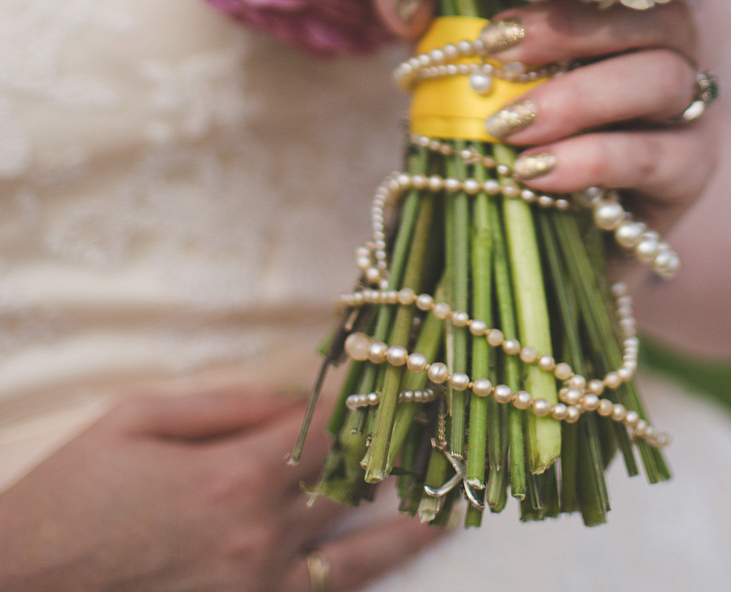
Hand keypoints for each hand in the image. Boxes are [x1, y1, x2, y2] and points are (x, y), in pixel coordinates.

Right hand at [0, 385, 440, 591]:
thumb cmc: (67, 500)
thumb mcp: (135, 420)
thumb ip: (223, 403)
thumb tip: (290, 394)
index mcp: (232, 477)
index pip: (328, 424)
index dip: (372, 391)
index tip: (410, 363)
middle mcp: (258, 540)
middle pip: (355, 487)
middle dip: (404, 447)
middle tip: (456, 418)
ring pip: (359, 558)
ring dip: (413, 527)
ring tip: (460, 504)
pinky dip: (361, 581)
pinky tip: (392, 564)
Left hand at [376, 0, 717, 237]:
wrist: (546, 234)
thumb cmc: (518, 137)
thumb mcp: (470, 76)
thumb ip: (436, 25)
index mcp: (624, 10)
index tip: (491, 27)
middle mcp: (670, 50)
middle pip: (655, 16)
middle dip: (574, 32)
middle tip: (500, 62)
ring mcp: (689, 111)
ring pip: (665, 80)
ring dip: (583, 98)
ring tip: (511, 128)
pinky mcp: (690, 173)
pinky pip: (663, 156)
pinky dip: (600, 159)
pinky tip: (542, 174)